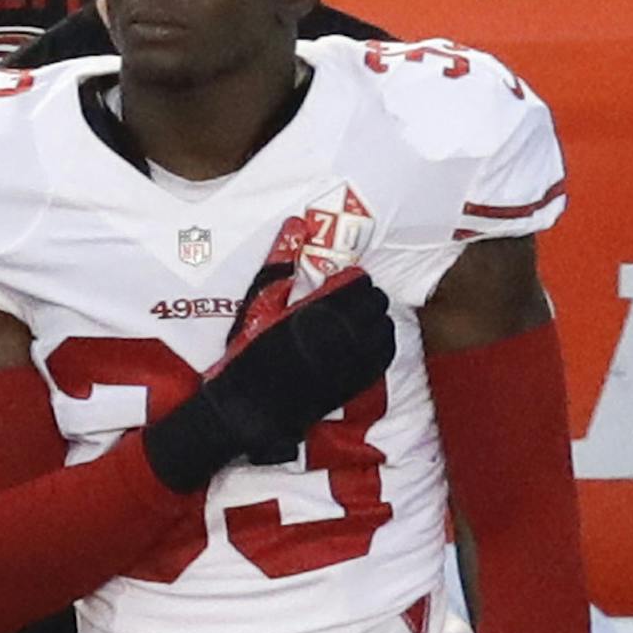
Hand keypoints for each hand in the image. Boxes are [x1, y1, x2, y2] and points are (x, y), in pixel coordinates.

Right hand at [144, 269, 394, 493]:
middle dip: (364, 298)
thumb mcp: (258, 305)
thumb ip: (279, 265)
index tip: (337, 286)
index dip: (350, 281)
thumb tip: (296, 225)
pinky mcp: (358, 380)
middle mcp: (344, 331)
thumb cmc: (247, 354)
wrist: (249, 407)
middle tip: (345, 304)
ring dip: (373, 321)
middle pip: (376, 301)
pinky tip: (361, 345)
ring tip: (353, 324)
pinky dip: (378, 344)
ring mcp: (354, 358)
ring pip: (385, 327)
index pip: (359, 281)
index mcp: (321, 308)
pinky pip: (384, 353)